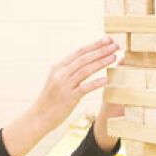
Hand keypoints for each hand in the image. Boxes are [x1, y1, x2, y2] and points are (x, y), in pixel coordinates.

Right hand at [2, 37, 118, 155]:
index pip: (79, 52)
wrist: (39, 116)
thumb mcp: (57, 80)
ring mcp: (64, 85)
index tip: (108, 39)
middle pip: (84, 58)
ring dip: (101, 62)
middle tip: (116, 45)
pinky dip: (96, 83)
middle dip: (101, 50)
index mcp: (59, 67)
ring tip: (114, 57)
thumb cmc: (51, 99)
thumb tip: (83, 61)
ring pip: (85, 70)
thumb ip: (68, 71)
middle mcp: (61, 74)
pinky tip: (107, 79)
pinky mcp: (69, 98)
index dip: (94, 45)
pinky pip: (85, 88)